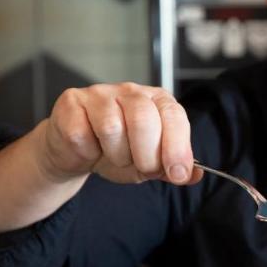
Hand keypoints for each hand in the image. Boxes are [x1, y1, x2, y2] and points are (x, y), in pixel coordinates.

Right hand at [34, 83, 203, 185]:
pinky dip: (87, 152)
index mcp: (157, 101)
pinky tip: (89, 149)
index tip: (177, 173)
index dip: (177, 148)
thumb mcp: (149, 164)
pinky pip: (81, 134)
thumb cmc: (116, 153)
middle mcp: (130, 91)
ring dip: (115, 155)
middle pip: (144, 120)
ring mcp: (99, 93)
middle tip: (141, 168)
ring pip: (111, 128)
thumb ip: (171, 168)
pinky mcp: (71, 102)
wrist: (76, 154)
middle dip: (145, 156)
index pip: (174, 116)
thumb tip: (195, 174)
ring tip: (112, 155)